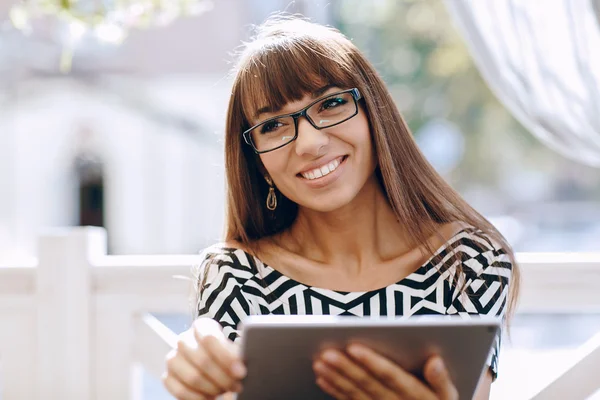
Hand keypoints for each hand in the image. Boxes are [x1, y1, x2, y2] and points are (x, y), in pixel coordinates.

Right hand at [162, 318, 246, 399]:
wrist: (213, 365)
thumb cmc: (227, 355)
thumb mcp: (234, 349)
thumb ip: (237, 354)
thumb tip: (241, 366)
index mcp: (201, 326)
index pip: (209, 338)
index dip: (226, 357)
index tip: (241, 372)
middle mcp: (184, 340)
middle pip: (202, 360)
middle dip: (223, 377)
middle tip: (237, 386)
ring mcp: (173, 358)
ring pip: (192, 377)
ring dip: (212, 388)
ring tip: (225, 391)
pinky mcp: (168, 376)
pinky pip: (180, 391)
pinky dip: (198, 398)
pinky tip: (211, 398)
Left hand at [313, 344, 457, 399]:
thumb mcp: (448, 395)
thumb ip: (441, 379)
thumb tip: (435, 361)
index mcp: (417, 395)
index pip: (392, 376)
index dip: (372, 362)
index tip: (354, 347)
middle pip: (369, 385)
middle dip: (346, 369)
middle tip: (327, 353)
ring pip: (355, 394)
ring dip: (336, 379)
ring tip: (319, 362)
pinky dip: (335, 391)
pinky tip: (323, 378)